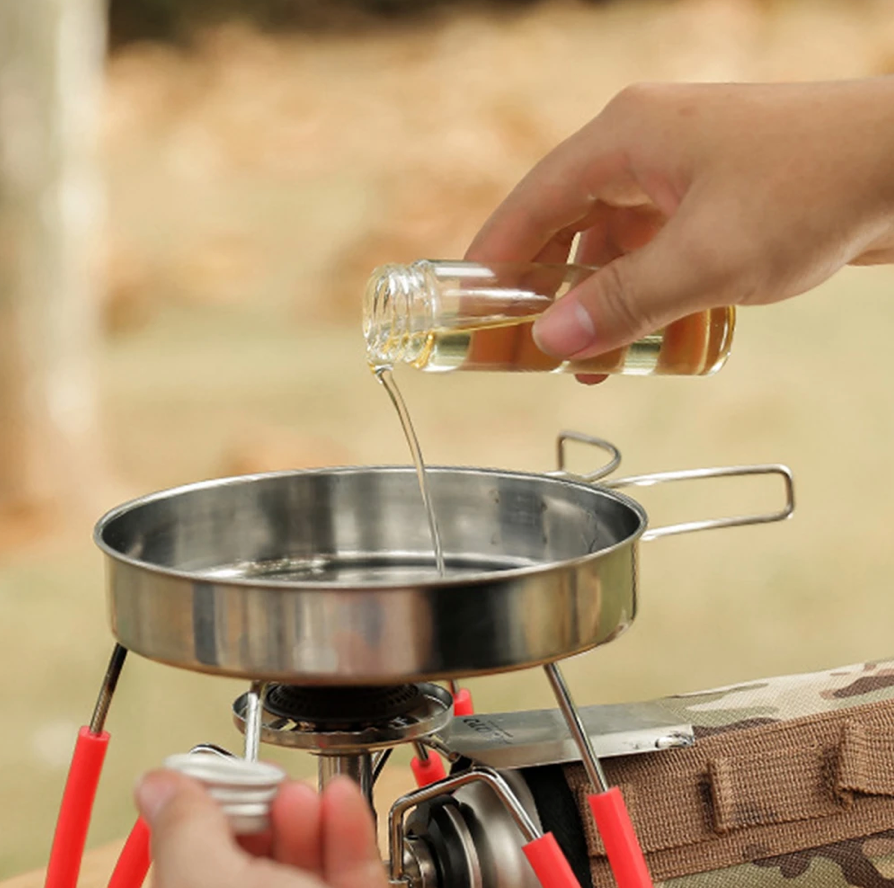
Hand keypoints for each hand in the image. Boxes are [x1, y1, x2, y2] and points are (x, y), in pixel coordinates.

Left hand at [135, 771, 387, 887]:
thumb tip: (155, 783)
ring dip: (307, 812)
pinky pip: (349, 862)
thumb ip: (184, 832)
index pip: (188, 857)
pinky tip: (343, 799)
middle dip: (261, 808)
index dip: (201, 811)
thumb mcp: (214, 884)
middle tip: (265, 785)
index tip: (214, 776)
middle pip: (251, 851)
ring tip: (301, 794)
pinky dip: (348, 827)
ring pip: (304, 854)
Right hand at [466, 79, 893, 375]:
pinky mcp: (713, 200)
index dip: (492, 257)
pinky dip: (641, 297)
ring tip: (582, 364)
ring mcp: (681, 174)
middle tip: (515, 345)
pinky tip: (640, 343)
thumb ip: (622, 304)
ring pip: (612, 246)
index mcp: (626, 137)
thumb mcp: (705, 260)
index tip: (462, 305)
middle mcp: (645, 148)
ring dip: (596, 304)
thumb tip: (553, 343)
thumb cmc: (813, 191)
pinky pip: (654, 254)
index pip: (532, 201)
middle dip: (541, 290)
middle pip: (565, 224)